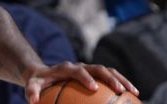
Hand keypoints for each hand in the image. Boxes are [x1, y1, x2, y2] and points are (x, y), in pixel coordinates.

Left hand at [24, 62, 138, 103]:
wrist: (41, 72)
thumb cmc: (37, 81)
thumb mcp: (32, 84)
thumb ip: (31, 91)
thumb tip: (33, 101)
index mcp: (65, 67)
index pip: (77, 70)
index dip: (85, 77)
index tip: (94, 87)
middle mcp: (79, 66)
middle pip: (97, 67)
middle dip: (110, 77)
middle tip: (120, 90)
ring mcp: (87, 69)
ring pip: (107, 70)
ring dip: (121, 79)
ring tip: (134, 92)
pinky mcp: (93, 74)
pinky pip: (110, 77)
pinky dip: (121, 84)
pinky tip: (132, 96)